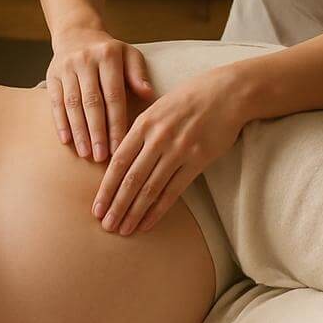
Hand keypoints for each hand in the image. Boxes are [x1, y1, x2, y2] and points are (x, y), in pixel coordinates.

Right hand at [46, 27, 155, 160]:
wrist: (77, 32)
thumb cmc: (109, 51)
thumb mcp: (129, 55)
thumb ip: (138, 74)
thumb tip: (149, 94)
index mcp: (108, 56)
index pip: (114, 95)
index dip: (117, 123)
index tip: (121, 147)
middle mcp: (85, 61)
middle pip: (92, 103)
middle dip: (97, 132)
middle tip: (102, 157)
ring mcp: (66, 68)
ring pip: (72, 104)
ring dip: (79, 131)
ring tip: (85, 153)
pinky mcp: (51, 75)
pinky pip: (55, 102)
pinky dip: (60, 122)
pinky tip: (66, 141)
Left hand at [93, 63, 246, 235]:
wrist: (226, 92)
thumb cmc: (189, 99)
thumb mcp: (157, 108)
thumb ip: (139, 133)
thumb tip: (119, 161)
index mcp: (143, 124)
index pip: (118, 162)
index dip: (106, 188)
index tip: (97, 207)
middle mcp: (157, 138)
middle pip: (131, 179)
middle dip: (116, 205)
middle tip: (106, 225)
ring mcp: (178, 150)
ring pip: (150, 188)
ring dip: (134, 212)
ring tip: (123, 230)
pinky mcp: (198, 160)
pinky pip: (174, 191)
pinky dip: (158, 209)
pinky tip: (147, 223)